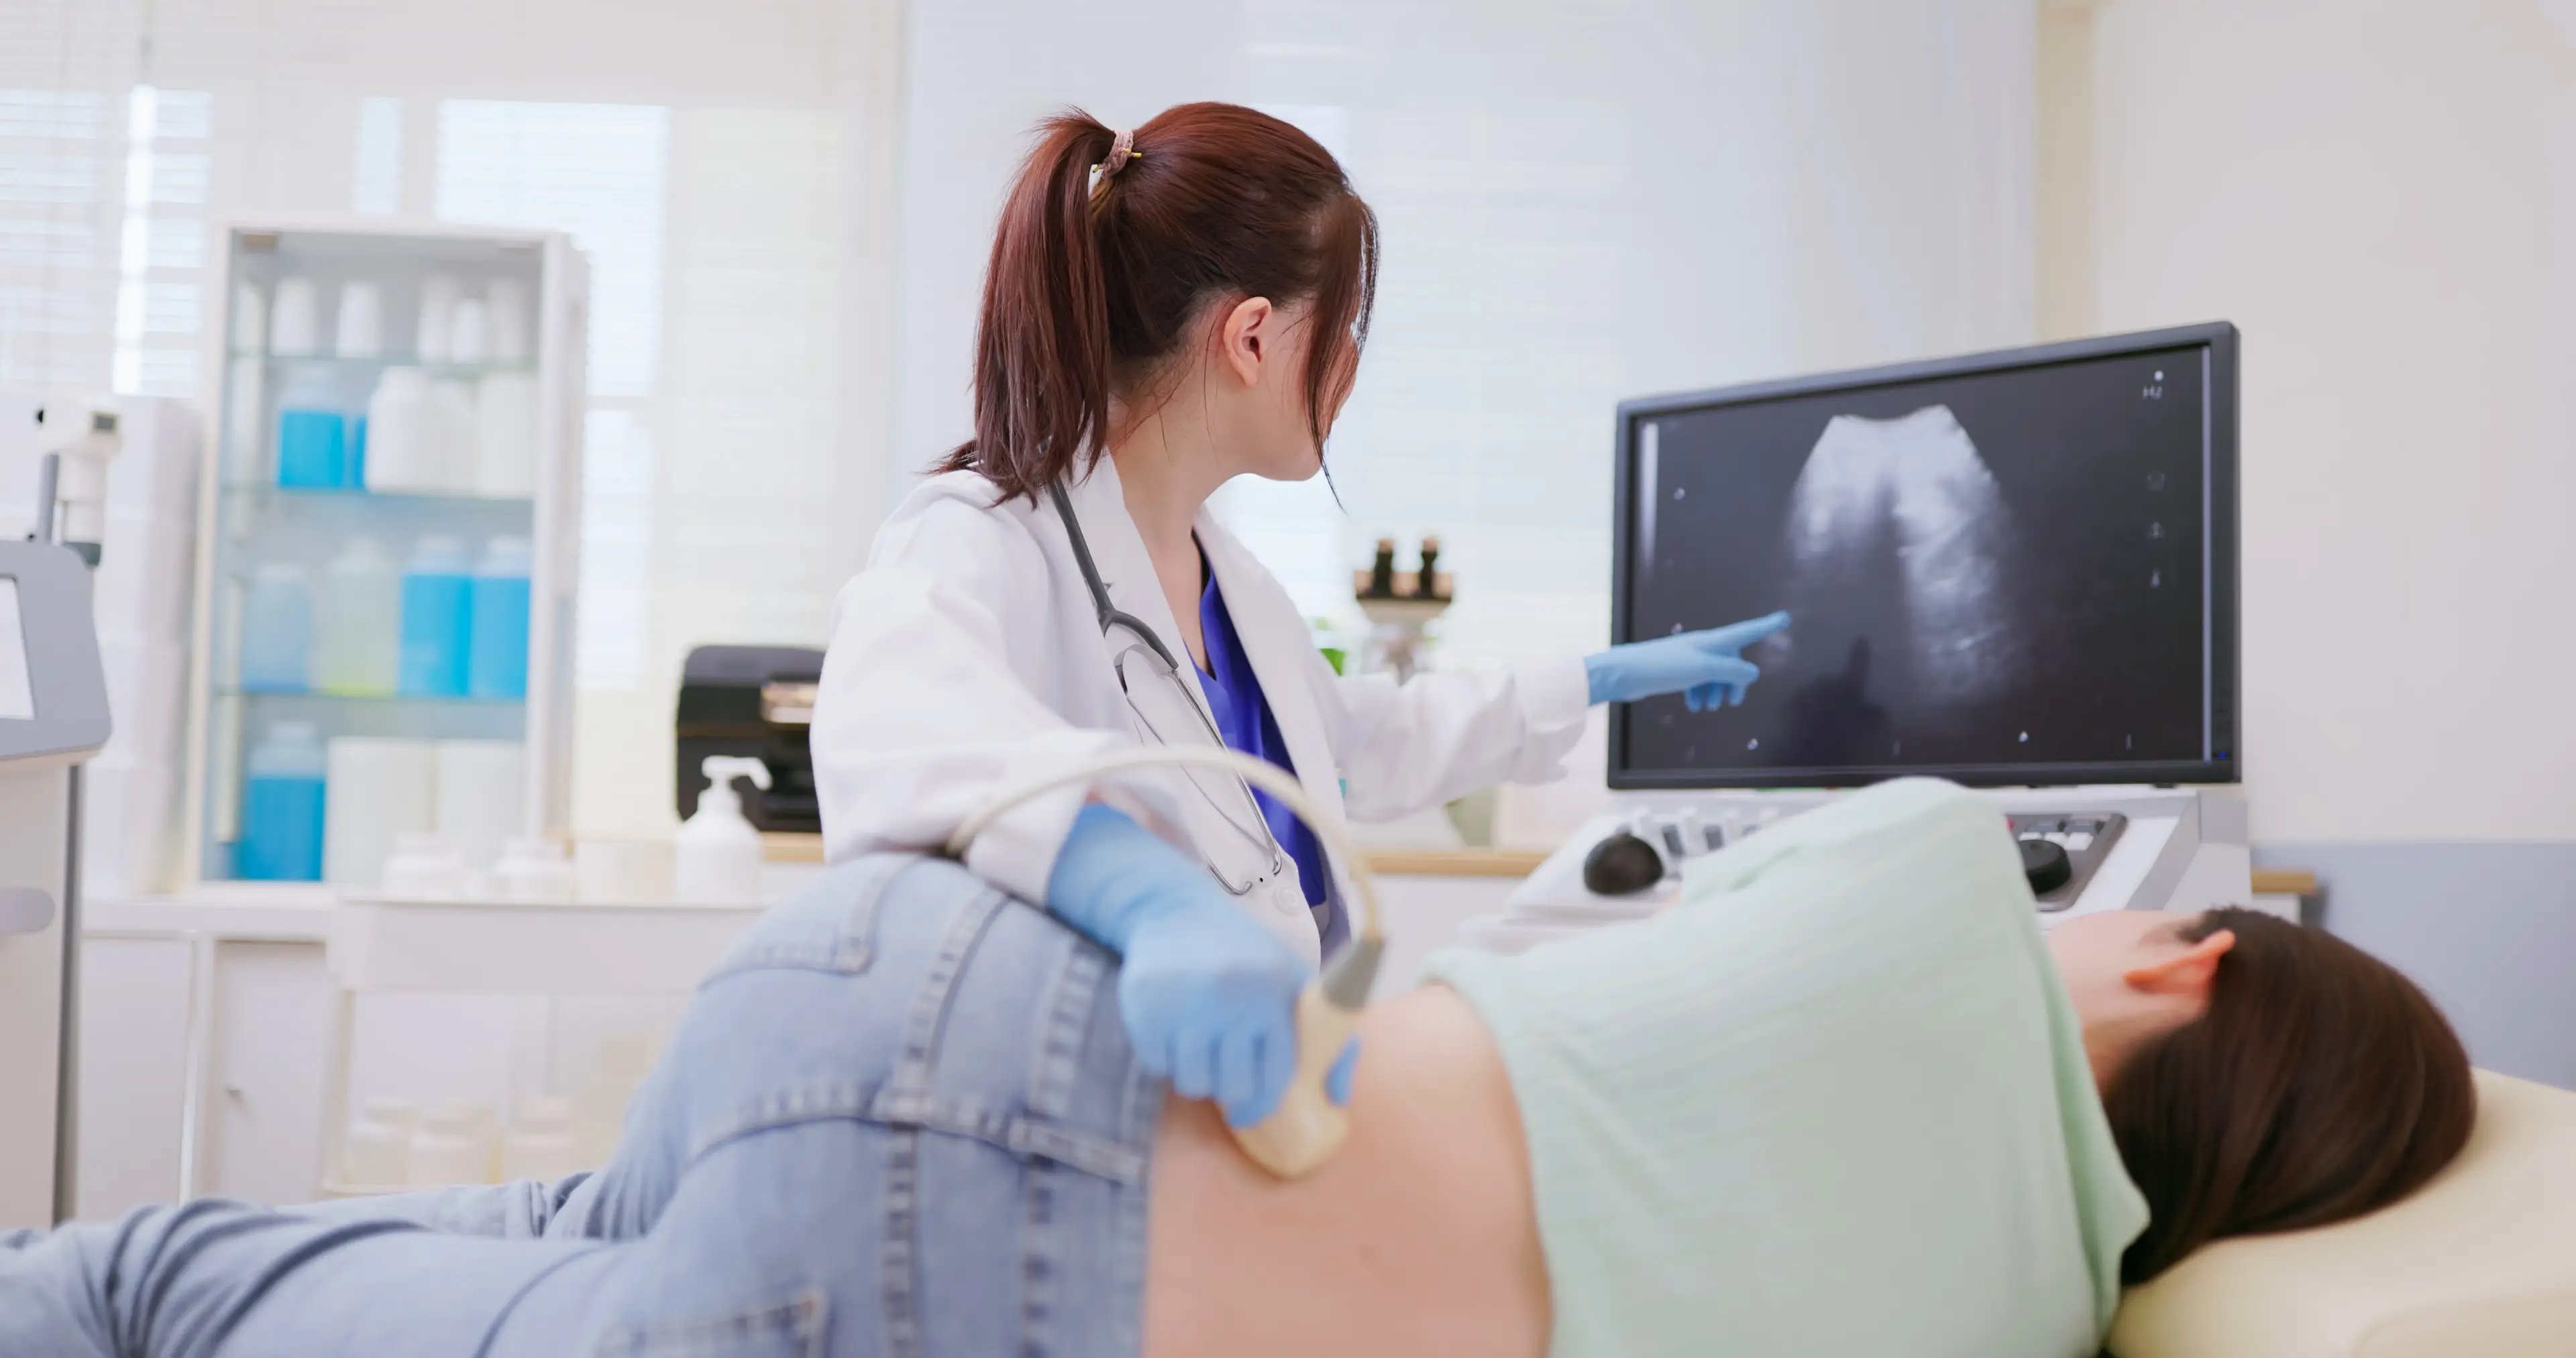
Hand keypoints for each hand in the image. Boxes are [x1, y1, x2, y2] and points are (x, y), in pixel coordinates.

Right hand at [1046, 804, 1324, 1126]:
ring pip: (1191, 1082)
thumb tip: (1336, 1098)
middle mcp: (1230, 999)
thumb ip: (1327, 1035)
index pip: (1275, 1076)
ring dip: (1195, 1076)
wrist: (1178, 912)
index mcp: (1273, 994)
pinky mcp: (1144, 1007)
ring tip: (1200, 1048)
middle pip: (1232, 1087)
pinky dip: (1163, 1059)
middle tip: (1224, 1067)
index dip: (1265, 1101)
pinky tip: (1173, 1033)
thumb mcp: (1294, 981)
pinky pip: (1156, 1065)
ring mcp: (1184, 1003)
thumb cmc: (1246, 955)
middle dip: (1229, 1087)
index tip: (1253, 1107)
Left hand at [1585, 611, 1790, 709]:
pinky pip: (1698, 681)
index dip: (1766, 626)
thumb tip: (1753, 673)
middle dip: (1735, 681)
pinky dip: (1700, 693)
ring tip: (1708, 708)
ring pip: (1715, 674)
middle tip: (1733, 703)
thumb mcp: (1702, 670)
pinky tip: (1694, 706)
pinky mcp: (1677, 670)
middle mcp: (1703, 646)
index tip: (1785, 618)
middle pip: (1732, 660)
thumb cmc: (1663, 667)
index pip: (1746, 632)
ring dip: (1716, 691)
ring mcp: (1690, 658)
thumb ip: (1730, 671)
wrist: (1625, 673)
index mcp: (1712, 641)